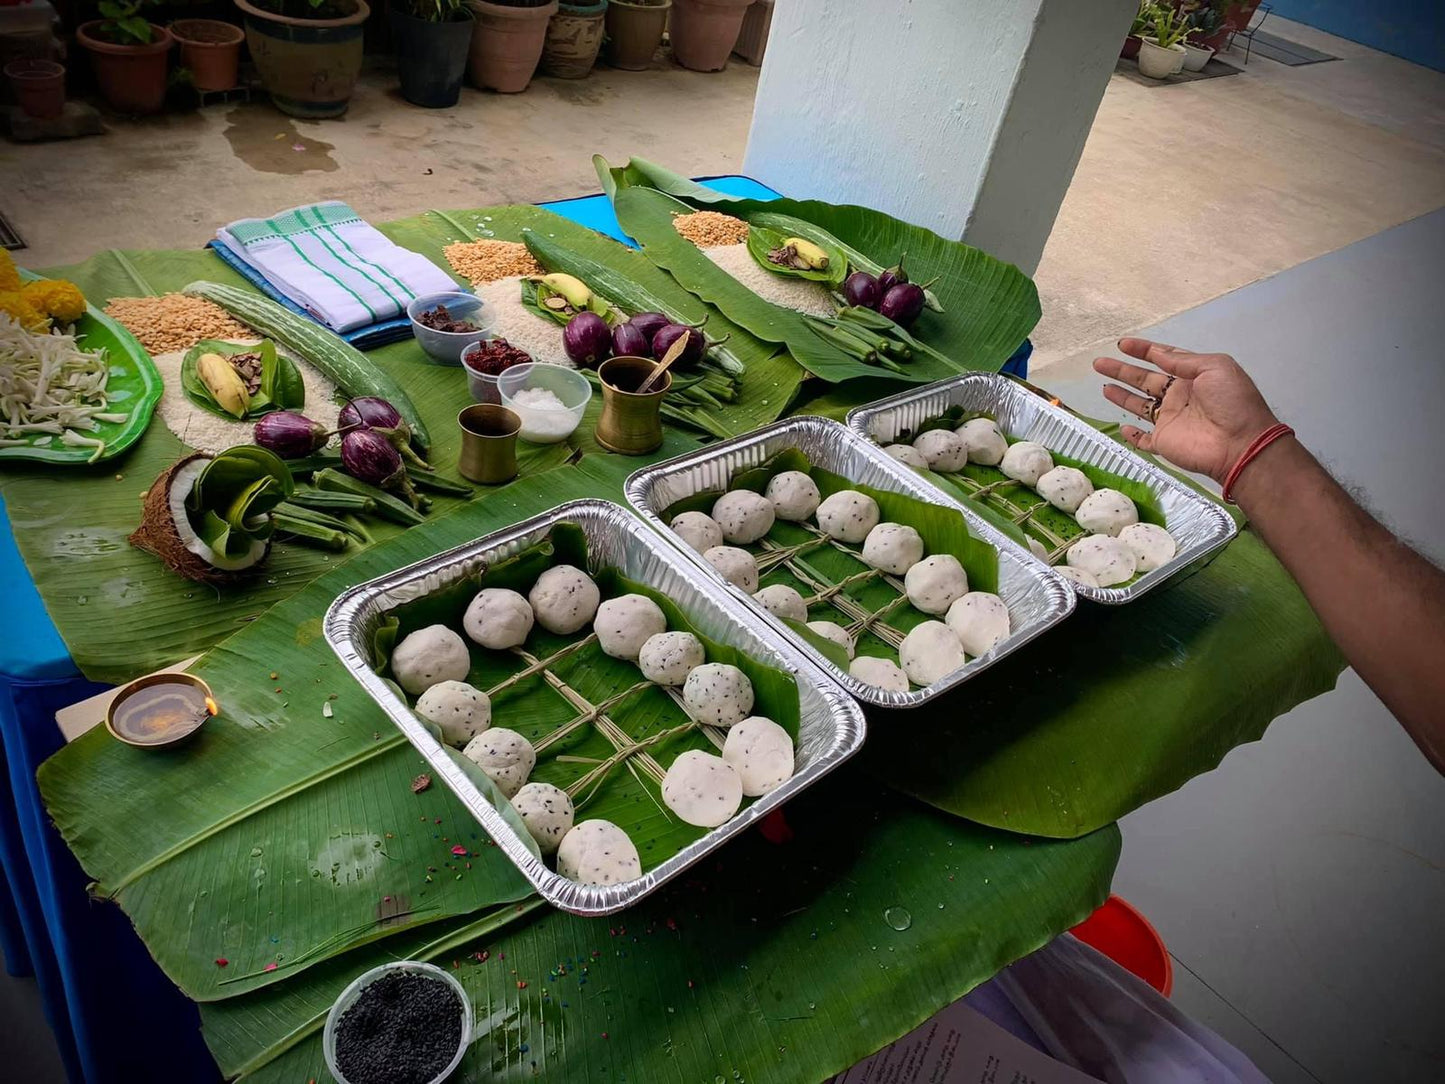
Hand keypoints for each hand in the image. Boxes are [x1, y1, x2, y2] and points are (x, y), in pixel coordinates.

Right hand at [1093, 339, 1280, 483]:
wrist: (1240, 443)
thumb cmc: (1232, 401)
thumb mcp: (1215, 367)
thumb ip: (1184, 361)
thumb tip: (1158, 354)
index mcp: (1192, 377)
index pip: (1163, 359)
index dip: (1143, 350)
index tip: (1123, 344)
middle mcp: (1178, 397)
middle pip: (1144, 380)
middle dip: (1122, 371)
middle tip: (1100, 363)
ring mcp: (1169, 421)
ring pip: (1139, 406)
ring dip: (1121, 396)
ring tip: (1103, 385)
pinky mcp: (1164, 443)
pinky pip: (1144, 440)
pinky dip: (1132, 436)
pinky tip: (1122, 427)